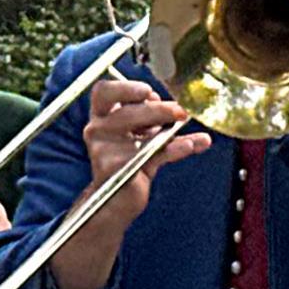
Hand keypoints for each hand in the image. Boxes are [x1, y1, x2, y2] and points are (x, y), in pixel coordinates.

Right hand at [82, 76, 207, 211]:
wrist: (116, 200)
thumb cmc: (129, 161)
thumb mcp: (145, 136)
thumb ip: (162, 123)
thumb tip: (182, 111)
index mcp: (101, 116)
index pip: (103, 92)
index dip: (125, 88)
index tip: (149, 92)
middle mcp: (97, 131)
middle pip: (127, 113)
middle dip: (158, 110)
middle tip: (180, 112)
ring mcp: (105, 152)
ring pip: (139, 137)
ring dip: (168, 130)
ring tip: (186, 127)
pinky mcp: (118, 171)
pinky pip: (153, 156)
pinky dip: (175, 149)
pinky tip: (191, 144)